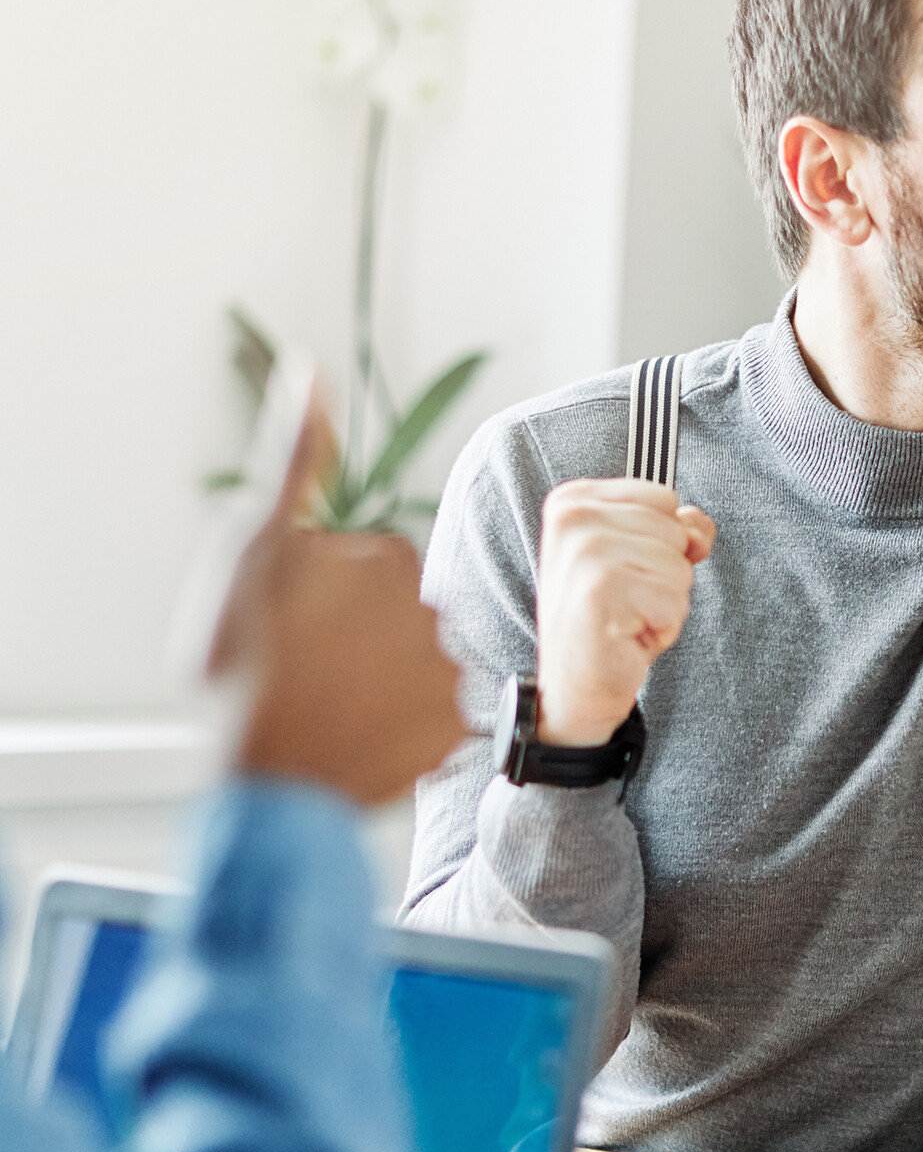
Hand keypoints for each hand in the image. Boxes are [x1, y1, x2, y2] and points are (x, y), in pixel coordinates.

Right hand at [213, 398, 464, 805]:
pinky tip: (361, 738)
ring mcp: (448, 673)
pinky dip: (403, 730)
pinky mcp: (455, 731)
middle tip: (309, 670)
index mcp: (387, 557)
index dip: (325, 593)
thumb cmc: (239, 662)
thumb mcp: (250, 547)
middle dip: (360, 635)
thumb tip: (310, 370)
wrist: (258, 781)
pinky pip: (434, 719)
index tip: (294, 623)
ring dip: (383, 683)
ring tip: (331, 708)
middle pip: (397, 614)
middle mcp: (434, 610)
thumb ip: (292, 461)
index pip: (370, 563)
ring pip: (415, 665)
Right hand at [535, 479, 715, 747]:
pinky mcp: (601, 591)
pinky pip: (675, 598)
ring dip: (665, 601)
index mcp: (574, 500)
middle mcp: (572, 518)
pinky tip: (628, 635)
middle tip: (625, 601)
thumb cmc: (608, 619)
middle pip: (675, 530)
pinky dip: (663, 625)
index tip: (625, 571)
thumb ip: (676, 528)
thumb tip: (698, 530)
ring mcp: (585, 552)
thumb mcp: (640, 558)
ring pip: (679, 565)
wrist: (575, 687)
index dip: (660, 541)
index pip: (664, 498)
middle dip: (664, 574)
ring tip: (626, 617)